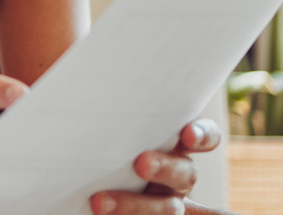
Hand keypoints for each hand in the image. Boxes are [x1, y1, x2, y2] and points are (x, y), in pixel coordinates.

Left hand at [88, 119, 220, 214]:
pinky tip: (98, 211)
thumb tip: (77, 81)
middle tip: (141, 163)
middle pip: (186, 174)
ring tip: (99, 202)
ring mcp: (163, 203)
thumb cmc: (94, 148)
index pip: (205, 137)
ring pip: (169, 209)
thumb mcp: (105, 129)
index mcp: (172, 146)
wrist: (77, 187)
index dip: (203, 135)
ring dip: (135, 206)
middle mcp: (175, 176)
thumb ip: (108, 118)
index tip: (187, 133)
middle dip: (166, 168)